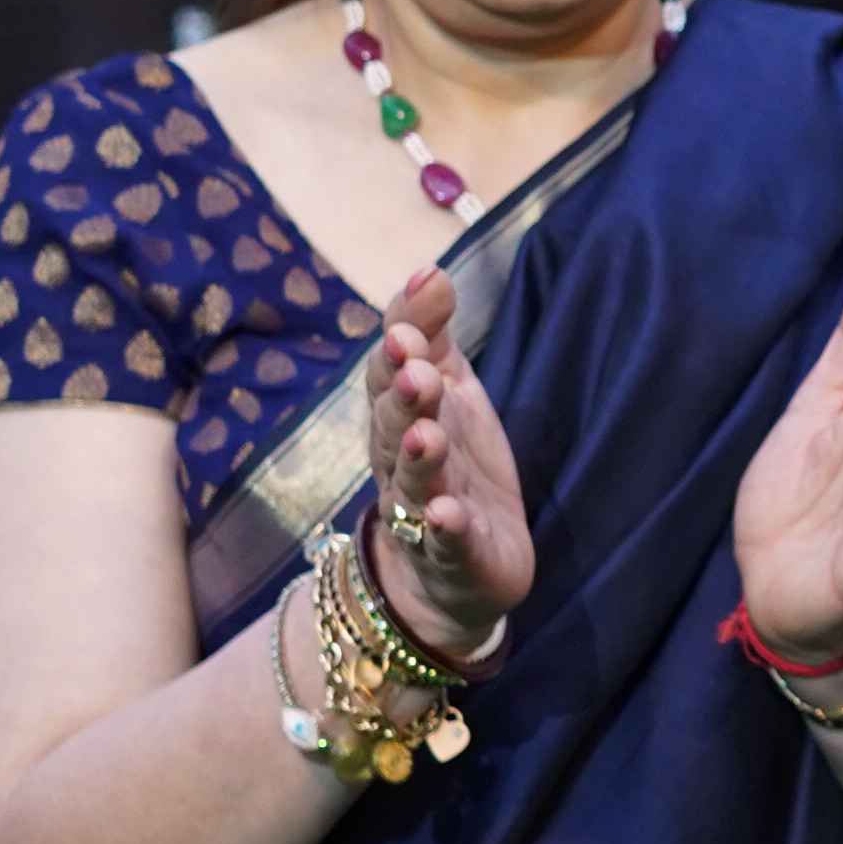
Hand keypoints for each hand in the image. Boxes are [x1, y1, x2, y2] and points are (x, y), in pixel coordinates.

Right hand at [363, 266, 533, 663]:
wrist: (454, 575)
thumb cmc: (452, 467)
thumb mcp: (449, 393)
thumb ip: (435, 336)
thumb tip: (430, 268)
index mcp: (401, 418)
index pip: (388, 376)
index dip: (399, 344)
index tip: (413, 314)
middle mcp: (402, 463)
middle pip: (392, 427)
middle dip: (401, 397)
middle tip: (414, 368)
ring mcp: (422, 513)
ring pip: (415, 481)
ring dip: (419, 455)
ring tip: (426, 433)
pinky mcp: (453, 557)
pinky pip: (445, 542)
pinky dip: (446, 529)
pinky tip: (448, 514)